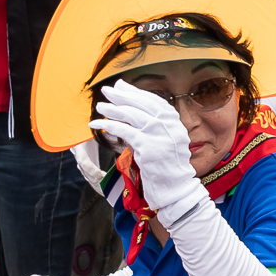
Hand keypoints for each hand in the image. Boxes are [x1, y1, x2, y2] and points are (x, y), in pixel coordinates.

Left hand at [90, 83, 200, 215]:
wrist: (176, 190)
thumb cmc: (168, 168)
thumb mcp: (165, 142)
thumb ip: (151, 127)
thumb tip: (129, 111)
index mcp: (175, 122)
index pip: (154, 101)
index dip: (136, 92)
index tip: (122, 86)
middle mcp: (169, 125)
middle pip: (142, 104)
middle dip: (122, 95)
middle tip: (107, 90)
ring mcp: (159, 136)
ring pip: (132, 115)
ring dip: (113, 109)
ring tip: (100, 106)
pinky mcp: (147, 147)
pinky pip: (124, 131)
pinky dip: (109, 125)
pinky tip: (98, 124)